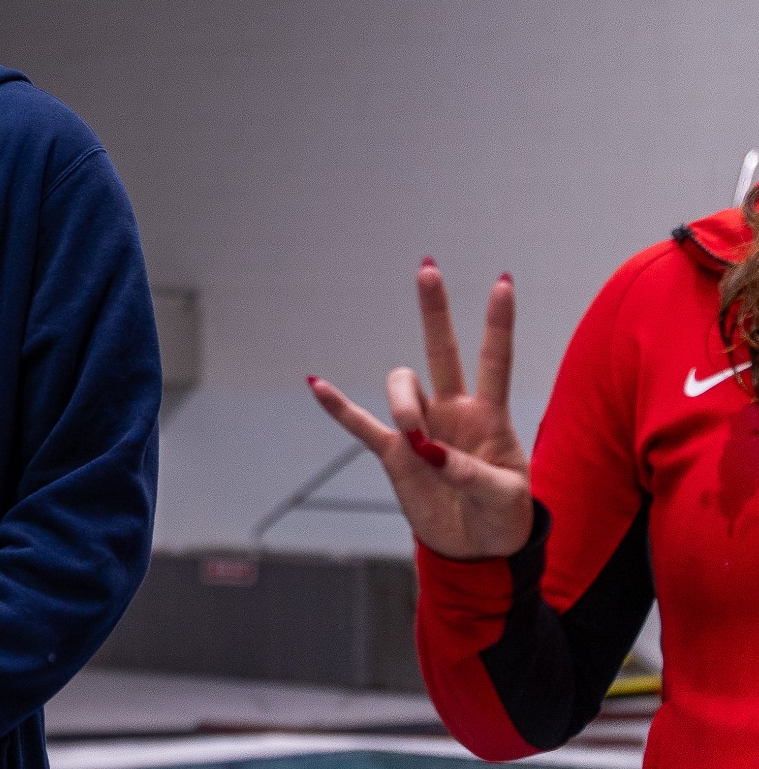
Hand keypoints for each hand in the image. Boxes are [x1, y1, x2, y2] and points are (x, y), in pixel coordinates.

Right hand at [308, 262, 533, 559]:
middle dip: (434, 310)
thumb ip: (471, 472)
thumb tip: (428, 450)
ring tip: (416, 441)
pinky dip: (338, 406)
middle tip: (427, 269)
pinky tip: (316, 385)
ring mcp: (421, 429)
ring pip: (402, 388)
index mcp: (489, 416)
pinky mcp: (395, 454)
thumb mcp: (505, 498)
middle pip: (440, 350)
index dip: (498, 323)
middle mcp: (453, 411)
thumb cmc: (504, 518)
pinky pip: (361, 424)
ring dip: (404, 405)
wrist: (477, 551)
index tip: (503, 282)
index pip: (494, 360)